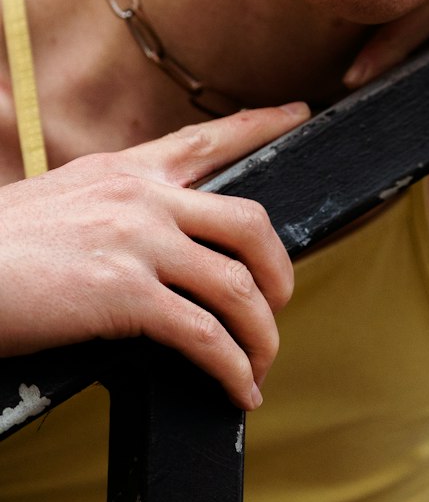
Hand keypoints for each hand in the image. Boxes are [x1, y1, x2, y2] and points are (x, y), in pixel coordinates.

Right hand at [0, 103, 306, 408]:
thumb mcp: (58, 202)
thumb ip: (109, 207)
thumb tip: (146, 236)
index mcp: (122, 171)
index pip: (205, 139)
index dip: (260, 124)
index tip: (298, 112)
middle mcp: (141, 198)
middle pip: (249, 222)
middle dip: (279, 268)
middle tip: (280, 301)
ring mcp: (137, 244)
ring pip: (237, 286)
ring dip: (262, 334)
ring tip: (260, 365)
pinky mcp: (126, 296)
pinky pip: (205, 335)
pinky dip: (232, 367)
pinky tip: (238, 388)